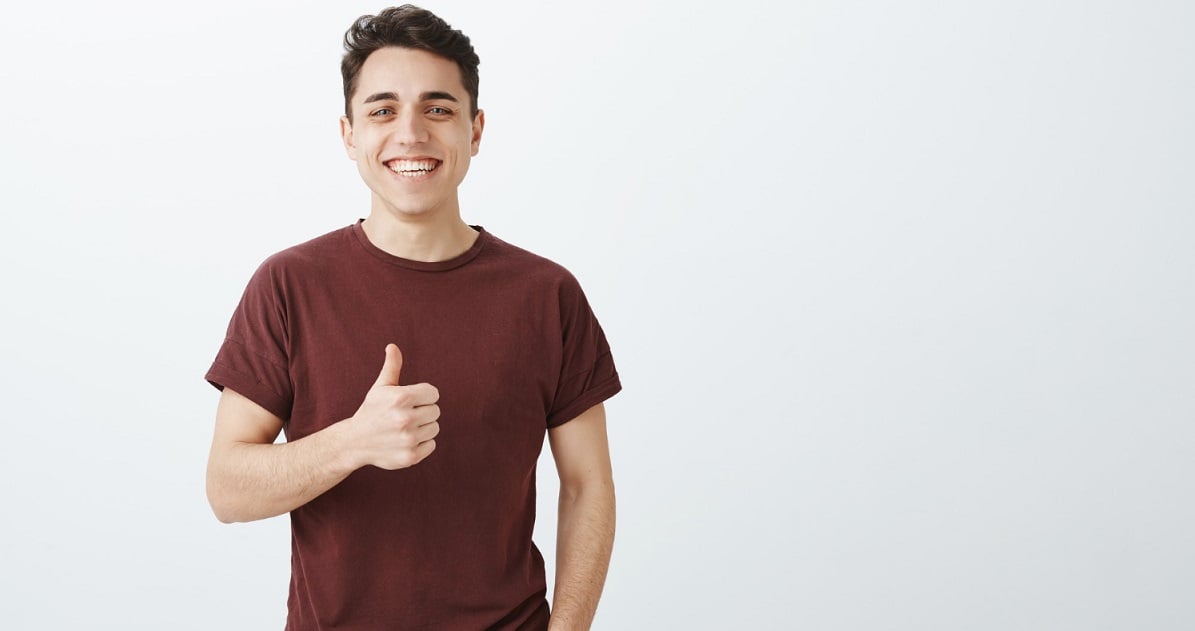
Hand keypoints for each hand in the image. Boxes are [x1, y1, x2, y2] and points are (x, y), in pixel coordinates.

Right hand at [348, 343, 440, 469]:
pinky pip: (431, 445)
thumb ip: (391, 367)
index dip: (423, 396)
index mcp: (401, 398)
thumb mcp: (380, 388)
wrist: (354, 443)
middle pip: (435, 411)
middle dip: (423, 411)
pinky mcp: (410, 456)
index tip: (410, 401)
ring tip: (404, 428)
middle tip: (405, 415)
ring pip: (435, 428)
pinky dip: (422, 443)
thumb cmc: (371, 411)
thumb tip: (392, 346)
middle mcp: (405, 419)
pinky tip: (405, 440)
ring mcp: (408, 439)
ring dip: (423, 427)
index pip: (433, 394)